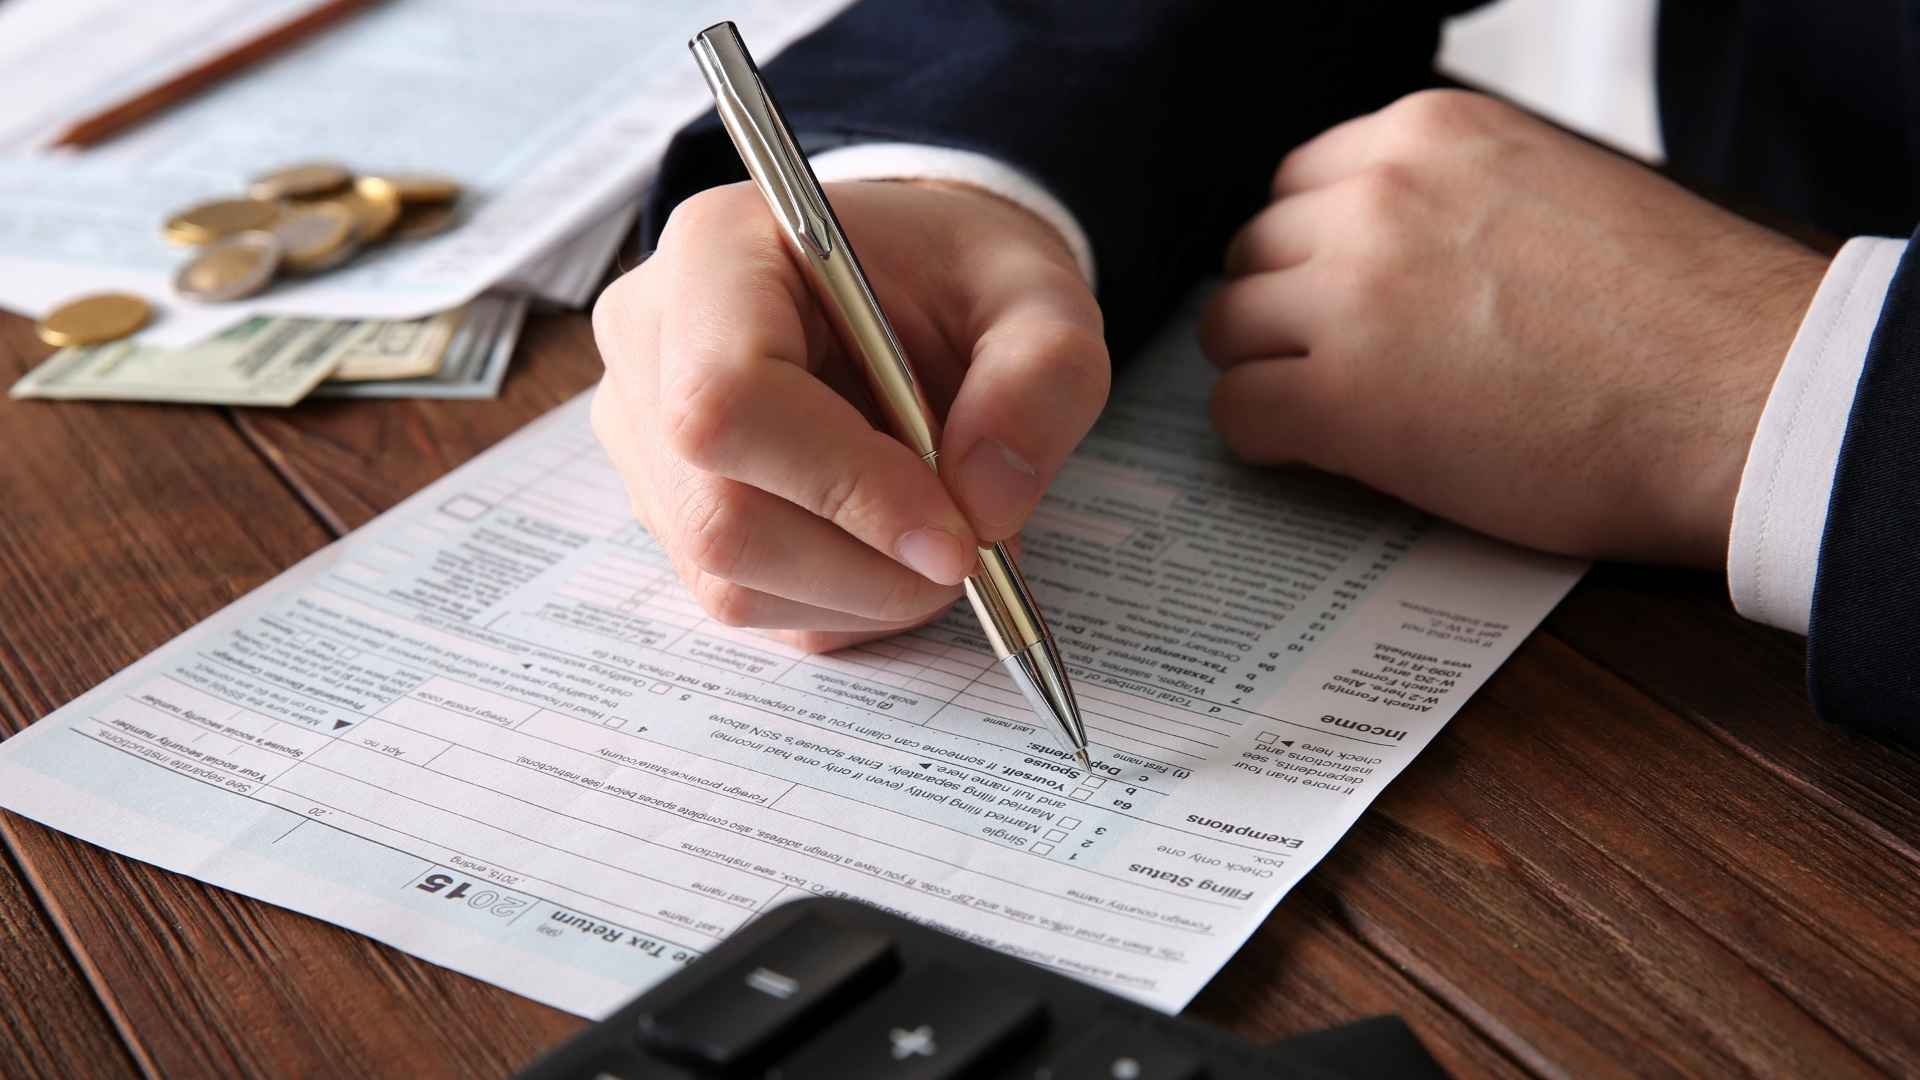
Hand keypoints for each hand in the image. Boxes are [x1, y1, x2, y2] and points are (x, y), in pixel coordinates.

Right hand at [591, 180, 1106, 651]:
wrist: (915, 286)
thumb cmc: (962, 278)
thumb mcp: (1042, 298)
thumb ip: (1040, 380)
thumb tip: (982, 506)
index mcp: (716, 253)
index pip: (727, 401)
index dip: (844, 488)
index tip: (955, 537)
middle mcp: (650, 343)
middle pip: (719, 515)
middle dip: (866, 565)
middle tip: (969, 552)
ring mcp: (642, 435)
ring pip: (729, 579)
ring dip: (862, 593)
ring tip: (939, 536)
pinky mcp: (666, 506)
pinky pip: (743, 599)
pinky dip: (840, 603)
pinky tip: (888, 544)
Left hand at [1199, 90, 1828, 567]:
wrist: (1738, 396)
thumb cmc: (1673, 313)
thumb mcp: (1548, 188)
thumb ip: (1449, 197)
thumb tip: (1383, 240)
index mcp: (1428, 134)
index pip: (1301, 182)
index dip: (1314, 250)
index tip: (1338, 292)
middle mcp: (1376, 197)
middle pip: (1256, 250)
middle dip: (1283, 306)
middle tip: (1328, 357)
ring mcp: (1351, 296)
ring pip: (1229, 327)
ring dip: (1264, 368)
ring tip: (1323, 409)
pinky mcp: (1342, 400)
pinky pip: (1238, 413)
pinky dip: (1263, 438)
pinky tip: (1314, 454)